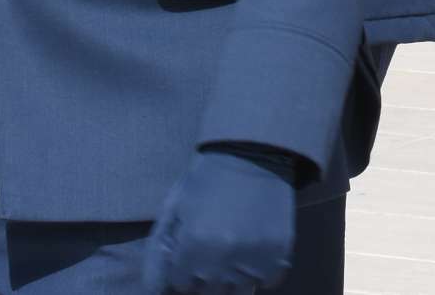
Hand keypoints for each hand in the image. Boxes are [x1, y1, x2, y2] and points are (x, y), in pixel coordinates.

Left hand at [143, 146, 298, 293]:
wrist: (252, 153)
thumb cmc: (207, 179)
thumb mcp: (175, 208)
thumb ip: (160, 250)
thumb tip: (153, 288)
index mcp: (194, 244)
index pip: (181, 283)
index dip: (183, 268)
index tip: (190, 253)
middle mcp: (223, 257)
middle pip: (209, 291)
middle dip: (206, 275)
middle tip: (212, 251)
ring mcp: (255, 257)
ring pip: (239, 291)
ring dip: (233, 278)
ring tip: (233, 253)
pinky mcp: (280, 252)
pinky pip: (268, 280)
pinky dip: (261, 272)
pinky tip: (254, 251)